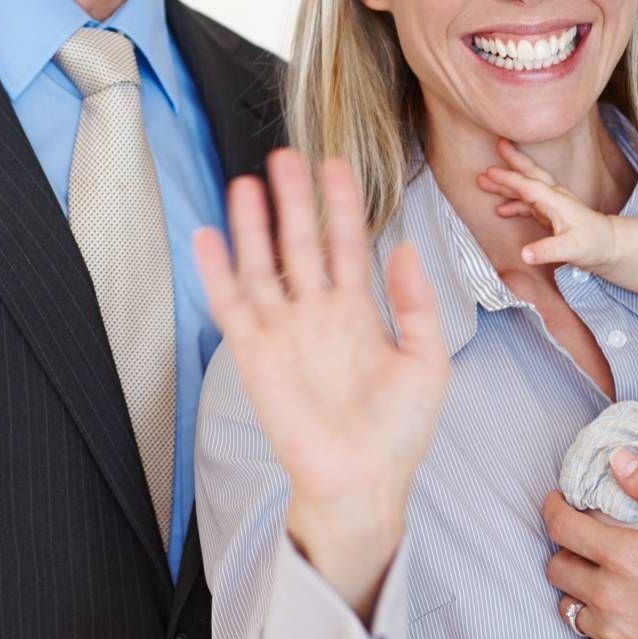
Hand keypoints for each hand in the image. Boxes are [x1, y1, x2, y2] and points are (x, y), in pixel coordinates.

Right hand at [193, 150, 448, 619]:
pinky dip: (218, 271)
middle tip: (287, 155)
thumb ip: (417, 304)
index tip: (335, 164)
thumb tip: (404, 249)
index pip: (347, 244)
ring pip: (264, 264)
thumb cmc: (398, 433)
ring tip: (249, 181)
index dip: (341, 204)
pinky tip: (209, 235)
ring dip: (255, 225)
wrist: (363, 483)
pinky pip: (233, 304)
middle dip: (294, 200)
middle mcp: (317, 314)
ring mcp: (284, 331)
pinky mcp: (255, 354)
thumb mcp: (428, 362)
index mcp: (359, 313)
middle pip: (301, 242)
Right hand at [477, 138, 616, 272]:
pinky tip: (501, 209)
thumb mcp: (572, 249)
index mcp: (557, 201)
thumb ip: (547, 250)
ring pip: (526, 188)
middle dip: (513, 160)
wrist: (611, 246)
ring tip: (484, 180)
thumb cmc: (595, 244)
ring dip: (507, 184)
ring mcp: (553, 205)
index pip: (529, 185)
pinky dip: (514, 203)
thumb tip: (524, 254)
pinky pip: (528, 203)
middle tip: (498, 145)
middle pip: (530, 174)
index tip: (489, 172)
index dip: (509, 179)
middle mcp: (555, 198)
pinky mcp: (552, 214)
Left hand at [543, 449, 637, 638]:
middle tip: (588, 542)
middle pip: (556, 568)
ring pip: (568, 609)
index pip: (560, 527)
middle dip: (567, 549)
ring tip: (605, 580)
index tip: (560, 502)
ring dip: (579, 591)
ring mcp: (618, 636)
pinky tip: (619, 617)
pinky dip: (596, 631)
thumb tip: (617, 459)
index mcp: (626, 557)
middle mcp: (612, 598)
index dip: (554, 507)